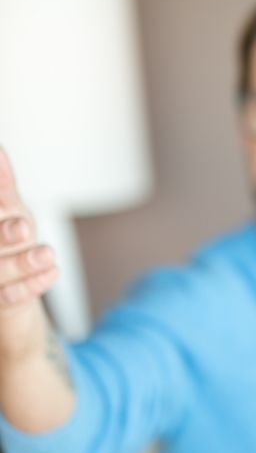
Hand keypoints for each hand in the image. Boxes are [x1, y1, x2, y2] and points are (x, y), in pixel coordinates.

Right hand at [0, 149, 58, 309]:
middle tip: (23, 228)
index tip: (19, 218)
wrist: (10, 291)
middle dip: (3, 236)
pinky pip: (13, 297)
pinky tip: (52, 272)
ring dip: (24, 262)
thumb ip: (2, 182)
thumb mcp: (9, 208)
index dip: (0, 196)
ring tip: (48, 254)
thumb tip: (0, 149)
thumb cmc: (7, 242)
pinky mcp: (1, 303)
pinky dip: (35, 284)